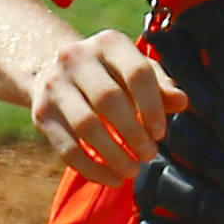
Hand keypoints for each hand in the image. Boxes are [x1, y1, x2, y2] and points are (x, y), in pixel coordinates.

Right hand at [25, 31, 189, 188]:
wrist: (54, 71)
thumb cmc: (112, 75)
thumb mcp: (138, 72)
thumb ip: (161, 86)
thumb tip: (182, 101)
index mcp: (109, 43)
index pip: (137, 73)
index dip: (152, 106)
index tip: (160, 133)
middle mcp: (76, 57)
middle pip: (109, 100)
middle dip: (133, 133)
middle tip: (149, 155)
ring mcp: (54, 84)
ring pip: (86, 125)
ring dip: (113, 154)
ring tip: (133, 171)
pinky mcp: (41, 112)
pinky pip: (67, 147)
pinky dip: (93, 169)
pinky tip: (113, 179)